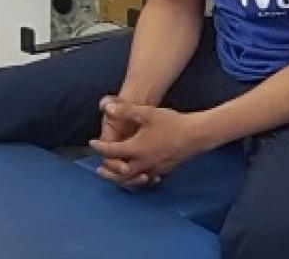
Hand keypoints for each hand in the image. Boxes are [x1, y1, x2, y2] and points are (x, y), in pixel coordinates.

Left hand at [90, 99, 206, 187]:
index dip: (100, 147)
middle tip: (99, 168)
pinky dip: (137, 178)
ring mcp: (154, 169)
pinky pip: (146, 178)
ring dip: (120, 177)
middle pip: (119, 173)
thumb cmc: (171, 122)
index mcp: (136, 149)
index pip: (112, 151)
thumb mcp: (147, 113)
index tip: (92, 143)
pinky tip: (138, 174)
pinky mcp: (164, 170)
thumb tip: (107, 109)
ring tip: (116, 173)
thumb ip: (126, 111)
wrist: (196, 135)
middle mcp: (143, 163)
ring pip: (133, 179)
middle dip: (108, 171)